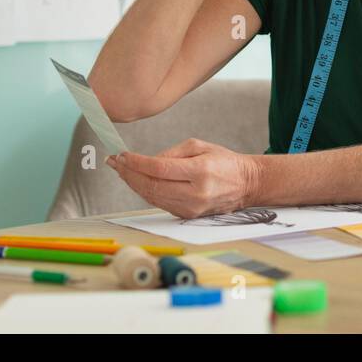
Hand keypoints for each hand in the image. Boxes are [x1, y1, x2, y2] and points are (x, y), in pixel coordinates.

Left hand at [107, 139, 260, 219]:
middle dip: (128, 173)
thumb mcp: (200, 146)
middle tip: (114, 162)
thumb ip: (171, 153)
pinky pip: (160, 203)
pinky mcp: (188, 216)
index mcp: (201, 172)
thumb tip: (146, 163)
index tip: (122, 154)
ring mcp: (191, 208)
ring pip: (152, 197)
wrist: (246, 184)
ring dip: (133, 184)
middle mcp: (195, 193)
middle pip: (151, 186)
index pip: (159, 168)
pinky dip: (145, 192)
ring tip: (121, 170)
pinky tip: (137, 181)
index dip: (136, 162)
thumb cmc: (224, 161)